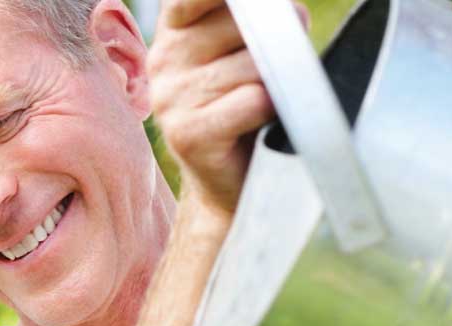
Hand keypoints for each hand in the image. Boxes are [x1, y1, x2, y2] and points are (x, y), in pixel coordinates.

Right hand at [146, 0, 308, 216]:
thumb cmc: (244, 107)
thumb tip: (286, 13)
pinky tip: (258, 124)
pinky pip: (253, 101)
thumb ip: (248, 20)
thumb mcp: (238, 51)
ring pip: (254, 64)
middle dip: (279, 37)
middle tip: (278, 64)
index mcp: (175, 28)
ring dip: (275, 84)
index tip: (255, 7)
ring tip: (262, 103)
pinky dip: (270, 111)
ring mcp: (171, 96)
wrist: (226, 181)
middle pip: (244, 21)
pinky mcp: (187, 133)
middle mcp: (164, 56)